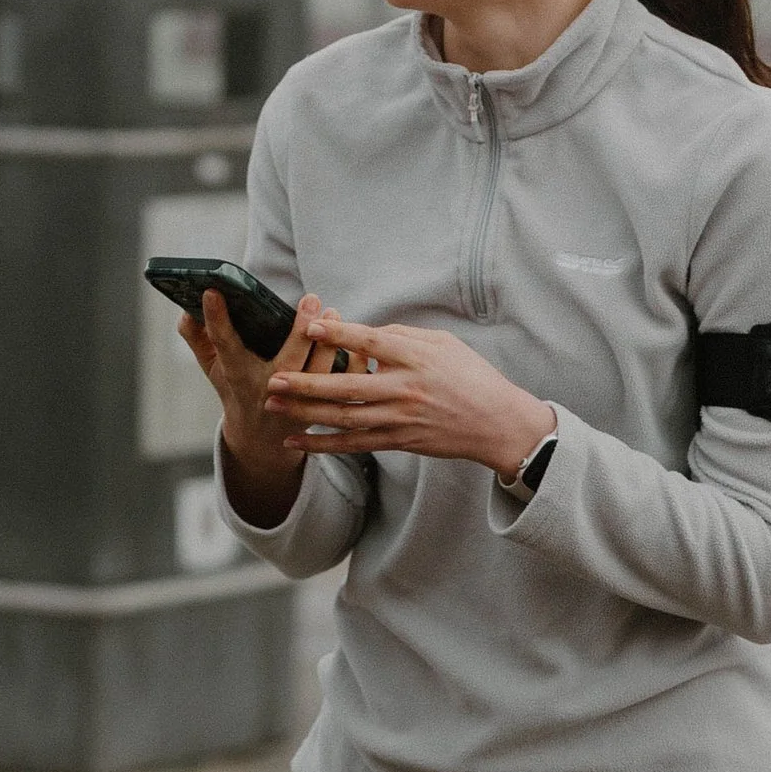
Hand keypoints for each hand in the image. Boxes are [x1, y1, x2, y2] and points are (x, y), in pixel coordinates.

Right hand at [179, 287, 335, 528]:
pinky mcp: (321, 409)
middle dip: (300, 331)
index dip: (216, 319)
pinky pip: (342, 387)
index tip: (213, 291)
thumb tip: (185, 313)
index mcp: (238, 376)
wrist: (262, 438)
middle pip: (288, 363)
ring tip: (333, 312)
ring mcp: (297, 403)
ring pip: (320, 375)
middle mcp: (269, 390)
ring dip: (330, 345)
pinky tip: (357, 340)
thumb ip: (198, 340)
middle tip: (311, 297)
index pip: (224, 345)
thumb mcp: (212, 368)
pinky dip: (353, 364)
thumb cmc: (236, 391)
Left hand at [263, 308, 553, 478]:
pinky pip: (355, 444)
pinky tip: (297, 442)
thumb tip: (365, 331)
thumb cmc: (472, 376)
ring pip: (344, 417)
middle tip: (273, 378)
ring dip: (305, 413)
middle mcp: (405, 389)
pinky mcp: (399, 441)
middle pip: (347, 385)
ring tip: (273, 406)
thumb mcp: (443, 344)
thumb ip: (403, 336)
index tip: (310, 327)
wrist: (498, 423)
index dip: (339, 334)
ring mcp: (401, 418)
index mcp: (416, 358)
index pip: (371, 342)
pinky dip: (324, 444)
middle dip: (307, 383)